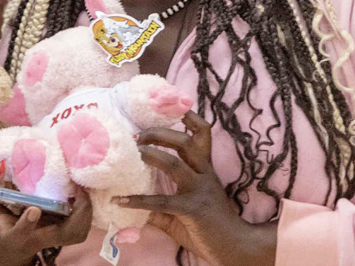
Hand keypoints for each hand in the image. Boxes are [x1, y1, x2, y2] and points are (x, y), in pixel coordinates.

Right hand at [0, 172, 92, 265]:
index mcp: (10, 236)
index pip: (19, 236)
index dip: (26, 225)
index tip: (32, 209)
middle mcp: (34, 239)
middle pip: (65, 237)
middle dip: (78, 217)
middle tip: (77, 191)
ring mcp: (49, 236)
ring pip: (76, 233)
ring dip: (84, 212)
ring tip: (79, 189)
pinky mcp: (57, 230)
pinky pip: (78, 224)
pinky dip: (83, 209)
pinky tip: (78, 190)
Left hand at [119, 112, 275, 265]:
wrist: (234, 246)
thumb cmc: (210, 227)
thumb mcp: (184, 210)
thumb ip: (160, 205)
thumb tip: (130, 203)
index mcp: (205, 170)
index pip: (202, 134)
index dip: (190, 117)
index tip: (173, 107)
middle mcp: (204, 175)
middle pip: (186, 142)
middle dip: (161, 133)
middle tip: (139, 135)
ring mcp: (199, 191)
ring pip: (175, 164)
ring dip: (152, 155)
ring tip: (134, 153)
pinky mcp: (192, 209)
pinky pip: (161, 202)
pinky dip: (137, 201)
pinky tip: (120, 201)